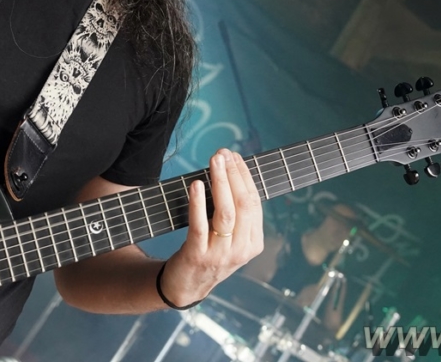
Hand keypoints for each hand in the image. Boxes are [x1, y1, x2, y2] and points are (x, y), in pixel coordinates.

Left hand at [160, 149, 263, 305]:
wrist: (186, 286)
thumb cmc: (208, 252)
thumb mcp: (230, 236)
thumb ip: (235, 212)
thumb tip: (230, 169)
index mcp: (253, 242)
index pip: (254, 203)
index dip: (244, 176)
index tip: (234, 156)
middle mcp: (241, 249)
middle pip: (242, 204)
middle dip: (233, 174)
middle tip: (223, 153)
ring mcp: (220, 254)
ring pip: (226, 213)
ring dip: (220, 182)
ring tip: (214, 162)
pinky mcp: (198, 256)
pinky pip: (200, 225)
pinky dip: (198, 203)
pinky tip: (196, 184)